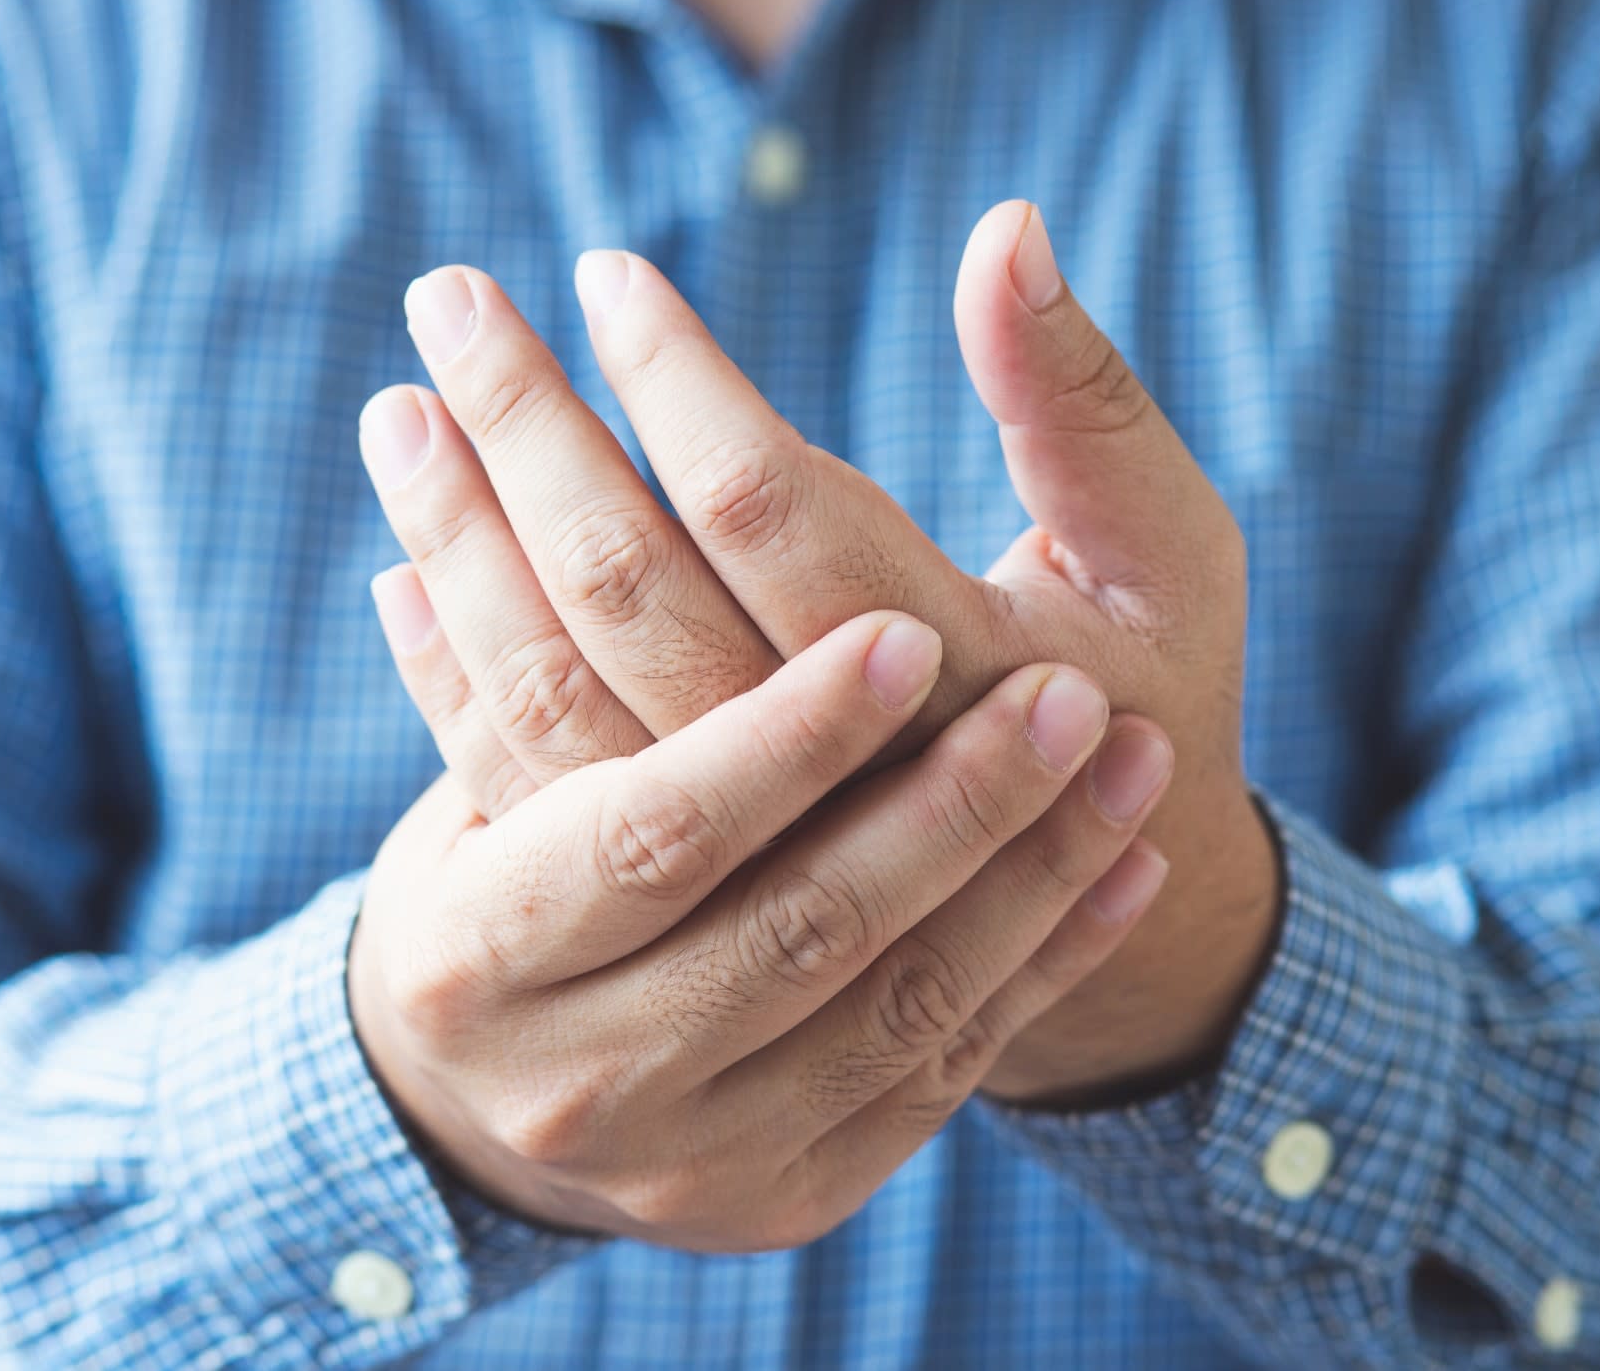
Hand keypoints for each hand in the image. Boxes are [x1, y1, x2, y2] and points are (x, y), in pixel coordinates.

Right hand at [349, 613, 1163, 1247]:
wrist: (518, 1089)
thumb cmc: (504, 872)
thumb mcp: (473, 753)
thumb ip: (491, 608)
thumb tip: (471, 410)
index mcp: (477, 942)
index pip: (652, 827)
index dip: (782, 736)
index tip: (907, 636)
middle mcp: (579, 1072)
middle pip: (793, 927)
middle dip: (946, 808)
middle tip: (1070, 694)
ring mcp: (694, 1153)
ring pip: (892, 1007)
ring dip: (1027, 874)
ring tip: (1128, 749)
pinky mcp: (790, 1190)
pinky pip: (941, 1073)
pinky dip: (1042, 964)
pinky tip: (1127, 863)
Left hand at [362, 200, 1276, 1101]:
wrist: (1094, 928)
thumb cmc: (1134, 700)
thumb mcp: (1162, 554)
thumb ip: (1079, 403)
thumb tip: (1002, 226)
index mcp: (960, 680)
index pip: (773, 510)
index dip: (678, 384)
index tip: (603, 277)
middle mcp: (828, 785)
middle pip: (633, 590)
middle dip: (530, 430)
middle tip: (450, 298)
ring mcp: (735, 857)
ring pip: (556, 690)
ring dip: (464, 542)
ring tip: (400, 410)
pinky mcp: (673, 900)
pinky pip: (528, 783)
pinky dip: (452, 677)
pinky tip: (401, 573)